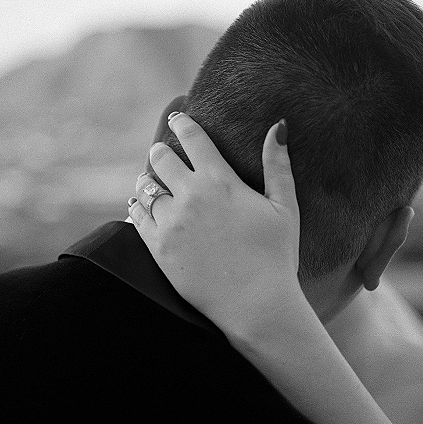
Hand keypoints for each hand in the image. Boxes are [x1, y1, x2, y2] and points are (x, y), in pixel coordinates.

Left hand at [128, 113, 302, 336]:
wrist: (256, 305)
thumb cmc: (276, 256)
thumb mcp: (284, 207)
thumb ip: (278, 165)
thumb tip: (278, 126)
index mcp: (220, 182)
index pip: (193, 139)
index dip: (183, 123)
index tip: (178, 118)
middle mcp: (190, 197)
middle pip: (161, 159)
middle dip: (162, 152)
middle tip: (164, 153)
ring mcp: (170, 224)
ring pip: (146, 189)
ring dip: (149, 182)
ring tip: (152, 182)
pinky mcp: (158, 250)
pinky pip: (138, 219)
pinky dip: (138, 209)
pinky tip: (141, 207)